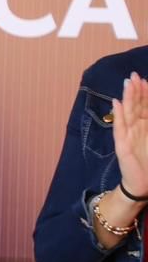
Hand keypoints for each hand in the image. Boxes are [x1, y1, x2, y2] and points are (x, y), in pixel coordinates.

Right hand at [113, 72, 147, 197]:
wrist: (143, 185)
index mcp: (147, 128)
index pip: (146, 107)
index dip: (146, 94)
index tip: (146, 79)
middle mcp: (137, 129)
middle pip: (136, 106)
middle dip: (136, 91)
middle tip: (135, 75)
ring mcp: (128, 136)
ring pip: (128, 113)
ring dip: (127, 98)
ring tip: (127, 83)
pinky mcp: (122, 145)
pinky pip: (119, 127)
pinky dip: (118, 115)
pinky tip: (116, 103)